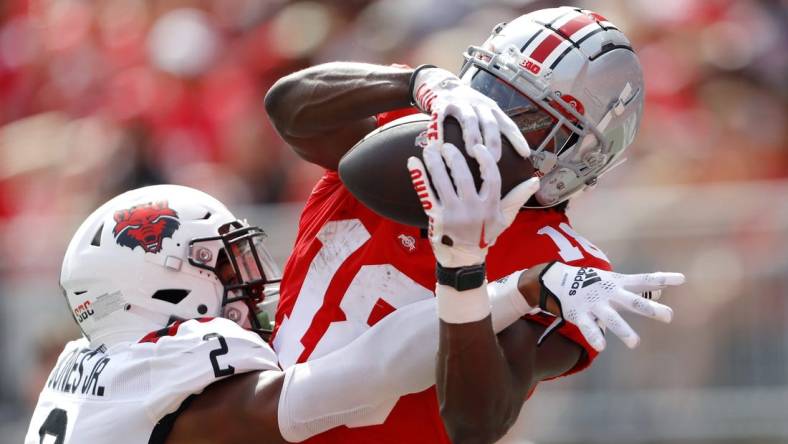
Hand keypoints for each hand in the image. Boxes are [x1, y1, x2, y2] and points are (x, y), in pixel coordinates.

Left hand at [407, 140, 539, 267]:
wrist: (464, 260)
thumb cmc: (484, 235)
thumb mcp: (504, 218)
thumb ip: (517, 197)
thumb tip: (535, 181)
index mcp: (490, 206)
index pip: (491, 177)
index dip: (485, 160)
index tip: (477, 147)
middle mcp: (473, 210)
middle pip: (464, 177)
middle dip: (454, 158)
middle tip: (447, 144)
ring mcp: (454, 215)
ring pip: (443, 182)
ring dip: (435, 162)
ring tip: (430, 147)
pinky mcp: (437, 219)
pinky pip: (427, 193)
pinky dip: (419, 177)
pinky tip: (413, 162)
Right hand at [410, 67, 529, 160]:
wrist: (442, 85)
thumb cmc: (467, 106)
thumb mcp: (484, 112)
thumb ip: (494, 129)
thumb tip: (511, 155)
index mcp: (491, 109)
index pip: (507, 124)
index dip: (517, 138)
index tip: (525, 154)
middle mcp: (478, 105)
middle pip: (490, 122)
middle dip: (493, 141)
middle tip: (495, 159)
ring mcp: (460, 104)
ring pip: (469, 119)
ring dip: (472, 135)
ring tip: (472, 153)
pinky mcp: (441, 105)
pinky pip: (440, 118)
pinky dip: (439, 131)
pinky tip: (438, 147)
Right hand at [536, 262, 684, 351]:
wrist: (555, 280)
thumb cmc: (591, 282)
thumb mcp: (614, 281)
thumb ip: (636, 288)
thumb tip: (661, 290)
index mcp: (618, 283)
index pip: (644, 280)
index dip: (663, 279)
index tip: (682, 279)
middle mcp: (609, 293)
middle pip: (633, 302)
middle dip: (651, 309)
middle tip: (669, 317)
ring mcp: (594, 304)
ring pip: (611, 318)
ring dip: (623, 330)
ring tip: (635, 344)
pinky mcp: (580, 314)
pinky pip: (588, 327)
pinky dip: (594, 336)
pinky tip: (601, 347)